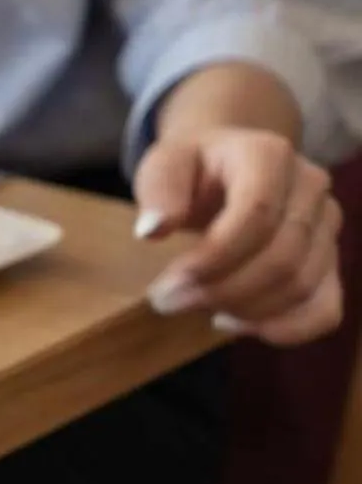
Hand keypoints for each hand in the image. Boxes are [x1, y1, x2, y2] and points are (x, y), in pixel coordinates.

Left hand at [133, 127, 342, 344]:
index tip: (166, 284)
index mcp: (269, 155)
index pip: (257, 215)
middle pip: (282, 256)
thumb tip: (152, 230)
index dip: (213, 258)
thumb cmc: (192, 168)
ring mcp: (327, 225)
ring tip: (196, 308)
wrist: (227, 166)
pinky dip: (287, 329)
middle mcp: (311, 187)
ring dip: (245, 310)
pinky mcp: (332, 260)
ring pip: (302, 285)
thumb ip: (158, 191)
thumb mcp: (164, 164)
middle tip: (167, 303)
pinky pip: (326, 308)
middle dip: (221, 290)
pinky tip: (239, 325)